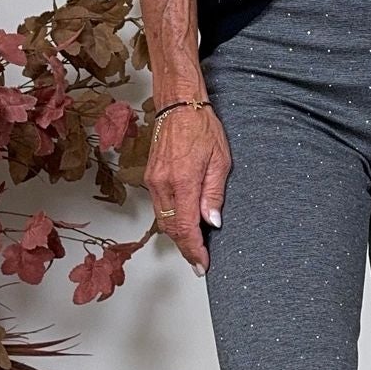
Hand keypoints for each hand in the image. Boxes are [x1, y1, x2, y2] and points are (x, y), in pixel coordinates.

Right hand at [145, 100, 231, 274]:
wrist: (178, 105)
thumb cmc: (201, 126)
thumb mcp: (220, 160)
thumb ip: (214, 194)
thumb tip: (212, 222)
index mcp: (183, 181)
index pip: (185, 227)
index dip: (193, 250)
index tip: (201, 264)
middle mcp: (163, 184)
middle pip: (171, 229)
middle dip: (185, 248)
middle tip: (199, 262)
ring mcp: (154, 181)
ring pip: (162, 220)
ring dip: (177, 236)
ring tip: (193, 247)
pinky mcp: (150, 178)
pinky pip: (159, 207)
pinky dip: (170, 221)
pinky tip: (182, 224)